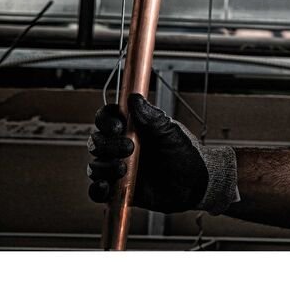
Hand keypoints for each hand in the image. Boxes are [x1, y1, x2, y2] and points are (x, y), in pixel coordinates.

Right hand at [87, 93, 238, 214]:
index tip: (118, 126)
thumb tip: (134, 98)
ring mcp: (117, 168)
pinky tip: (106, 186)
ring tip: (124, 169)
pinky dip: (96, 190)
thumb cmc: (184, 152)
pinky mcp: (117, 191)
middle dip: (107, 144)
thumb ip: (152, 117)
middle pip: (96, 141)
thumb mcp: (170, 132)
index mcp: (131, 128)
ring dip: (104, 166)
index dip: (106, 120)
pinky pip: (97, 192)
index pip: (106, 118)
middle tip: (129, 148)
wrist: (194, 181)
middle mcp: (119, 147)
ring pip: (95, 166)